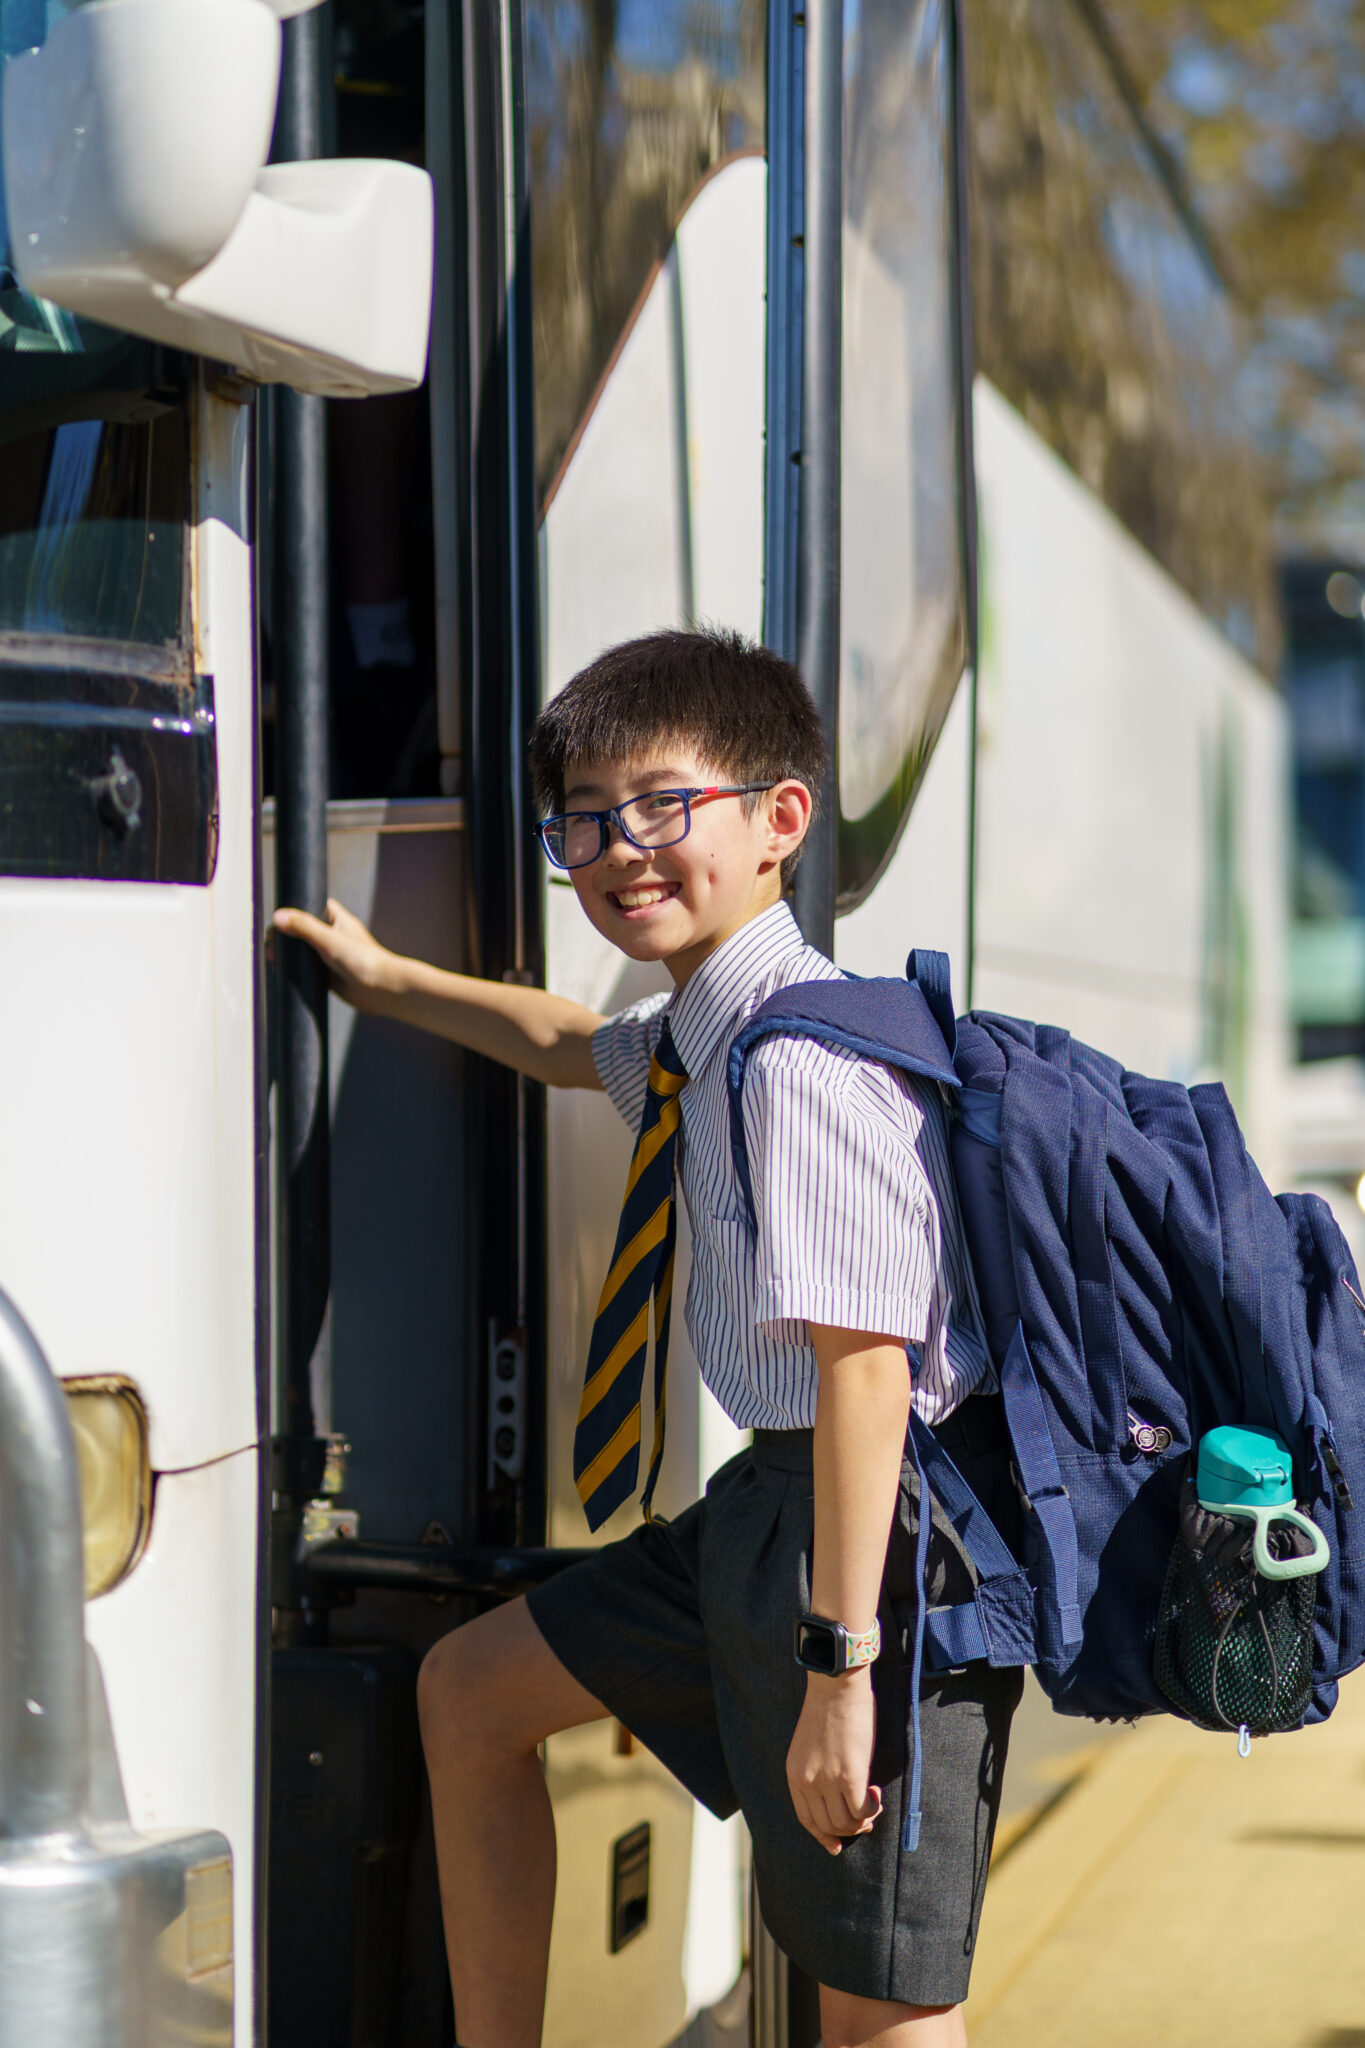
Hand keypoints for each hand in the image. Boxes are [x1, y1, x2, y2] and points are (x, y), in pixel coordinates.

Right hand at [272, 899, 399, 1012]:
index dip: (298, 907)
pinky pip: (306, 971)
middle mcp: (334, 937)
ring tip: (271, 955)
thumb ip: (304, 927)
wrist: (382, 990)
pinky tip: (280, 971)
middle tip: (270, 940)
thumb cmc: (363, 960)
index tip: (279, 913)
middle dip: (287, 934)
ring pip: (303, 952)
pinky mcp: (327, 976)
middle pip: (304, 930)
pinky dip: (294, 971)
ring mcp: (330, 957)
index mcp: (338, 921)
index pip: (315, 906)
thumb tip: (277, 917)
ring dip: (289, 954)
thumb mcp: (329, 939)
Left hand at [785, 1669, 882, 1854]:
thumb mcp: (810, 1745)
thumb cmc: (828, 1707)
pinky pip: (862, 1810)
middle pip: (828, 1826)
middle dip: (850, 1828)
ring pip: (846, 1823)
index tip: (836, 1844)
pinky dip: (872, 1809)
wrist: (835, 1684)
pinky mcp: (849, 1776)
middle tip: (867, 1816)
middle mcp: (807, 1782)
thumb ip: (817, 1771)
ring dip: (864, 1818)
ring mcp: (827, 1781)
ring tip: (872, 1800)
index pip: (806, 1820)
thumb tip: (838, 1796)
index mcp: (794, 1774)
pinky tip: (875, 1793)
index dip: (823, 1836)